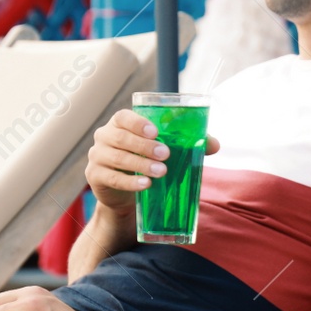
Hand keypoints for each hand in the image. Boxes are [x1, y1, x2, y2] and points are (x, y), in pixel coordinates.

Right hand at [86, 111, 219, 217]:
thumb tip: (214, 144)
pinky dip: (130, 182)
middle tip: (166, 154)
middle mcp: (105, 137)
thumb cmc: (145, 163)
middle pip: (120, 137)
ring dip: (140, 164)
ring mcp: (97, 157)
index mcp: (119, 124)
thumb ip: (187, 144)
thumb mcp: (163, 151)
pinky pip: (112, 178)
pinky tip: (146, 185)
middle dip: (144, 146)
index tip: (156, 132)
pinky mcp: (95, 177)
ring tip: (161, 171)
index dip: (137, 122)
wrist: (124, 194)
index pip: (122, 117)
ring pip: (117, 158)